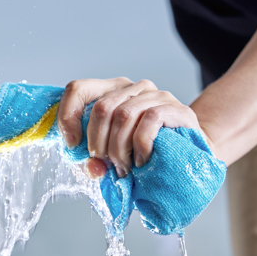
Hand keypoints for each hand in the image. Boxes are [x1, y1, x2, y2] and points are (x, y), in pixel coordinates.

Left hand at [57, 77, 211, 178]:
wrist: (188, 155)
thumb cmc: (143, 154)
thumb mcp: (111, 157)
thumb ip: (95, 162)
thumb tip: (93, 168)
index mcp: (110, 91)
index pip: (78, 89)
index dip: (68, 117)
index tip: (72, 146)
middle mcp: (132, 88)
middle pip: (100, 108)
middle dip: (97, 144)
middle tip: (106, 165)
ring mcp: (155, 94)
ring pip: (122, 115)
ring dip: (118, 149)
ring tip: (124, 168)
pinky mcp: (175, 108)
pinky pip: (149, 121)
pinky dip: (140, 146)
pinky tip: (141, 161)